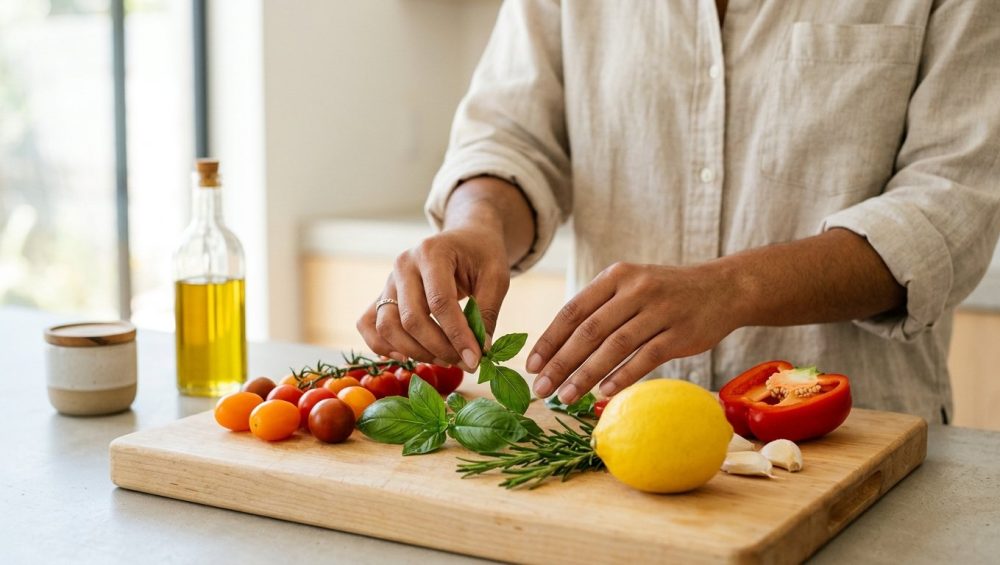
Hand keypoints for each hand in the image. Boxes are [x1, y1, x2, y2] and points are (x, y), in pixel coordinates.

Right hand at [357, 226, 510, 371]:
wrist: (465, 238)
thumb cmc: (481, 254)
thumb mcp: (496, 276)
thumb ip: (487, 312)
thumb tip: (479, 351)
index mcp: (432, 252)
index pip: (440, 302)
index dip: (457, 335)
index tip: (475, 358)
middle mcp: (404, 265)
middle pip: (411, 318)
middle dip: (439, 348)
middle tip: (464, 362)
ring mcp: (389, 280)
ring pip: (387, 326)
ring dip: (415, 352)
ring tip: (444, 359)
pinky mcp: (383, 294)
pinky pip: (368, 325)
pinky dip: (383, 346)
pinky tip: (410, 355)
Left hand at [526, 262, 738, 403]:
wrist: (722, 288)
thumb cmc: (665, 293)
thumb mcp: (631, 286)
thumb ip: (600, 310)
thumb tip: (558, 349)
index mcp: (616, 276)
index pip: (573, 310)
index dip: (550, 340)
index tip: (532, 365)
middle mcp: (635, 289)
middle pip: (589, 331)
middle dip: (560, 362)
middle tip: (541, 388)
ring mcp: (660, 310)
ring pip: (614, 347)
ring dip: (586, 375)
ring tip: (566, 396)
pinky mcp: (681, 333)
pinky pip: (645, 358)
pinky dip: (622, 376)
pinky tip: (603, 393)